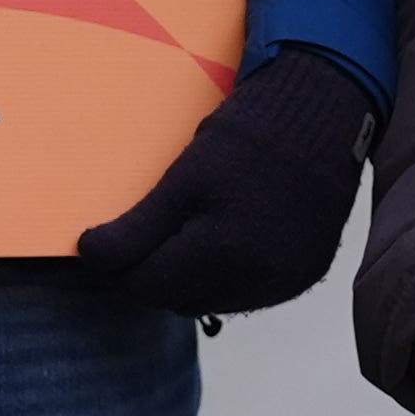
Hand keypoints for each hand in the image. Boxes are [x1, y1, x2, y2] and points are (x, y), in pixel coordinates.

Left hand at [77, 48, 379, 318]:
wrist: (325, 114)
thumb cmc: (248, 136)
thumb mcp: (184, 177)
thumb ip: (137, 228)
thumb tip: (89, 255)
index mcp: (222, 254)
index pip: (147, 286)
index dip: (119, 269)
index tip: (105, 248)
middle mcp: (258, 279)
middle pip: (180, 300)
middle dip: (154, 276)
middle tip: (140, 240)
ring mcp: (286, 280)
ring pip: (214, 301)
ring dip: (191, 281)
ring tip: (182, 237)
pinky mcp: (306, 274)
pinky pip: (251, 294)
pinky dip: (229, 278)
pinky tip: (223, 244)